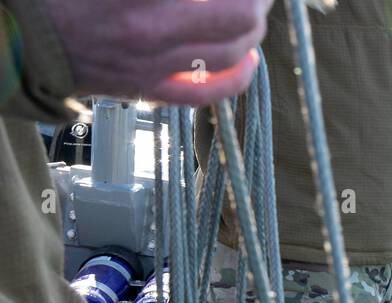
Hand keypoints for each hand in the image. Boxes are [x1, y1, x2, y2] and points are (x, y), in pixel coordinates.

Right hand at [46, 0, 272, 105]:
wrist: (19, 36)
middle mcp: (151, 29)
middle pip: (238, 14)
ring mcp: (153, 64)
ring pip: (232, 51)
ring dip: (253, 26)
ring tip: (254, 8)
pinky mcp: (149, 88)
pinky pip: (208, 91)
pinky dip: (238, 75)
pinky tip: (250, 57)